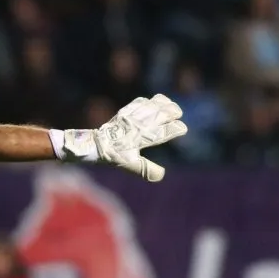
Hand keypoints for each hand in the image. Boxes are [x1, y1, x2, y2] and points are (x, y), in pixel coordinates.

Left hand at [59, 94, 187, 181]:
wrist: (95, 144)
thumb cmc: (113, 155)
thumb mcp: (130, 164)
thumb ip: (146, 169)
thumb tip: (161, 175)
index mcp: (141, 138)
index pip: (163, 132)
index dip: (175, 129)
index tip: (183, 128)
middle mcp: (138, 126)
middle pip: (161, 114)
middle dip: (172, 112)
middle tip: (178, 114)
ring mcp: (131, 117)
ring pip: (152, 105)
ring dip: (163, 103)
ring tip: (171, 106)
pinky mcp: (125, 112)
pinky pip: (140, 102)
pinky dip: (149, 101)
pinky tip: (153, 103)